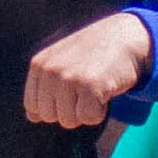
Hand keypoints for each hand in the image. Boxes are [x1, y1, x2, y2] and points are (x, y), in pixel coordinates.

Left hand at [23, 9, 155, 130]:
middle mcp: (50, 70)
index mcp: (39, 65)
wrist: (125, 36)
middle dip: (70, 109)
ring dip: (86, 110)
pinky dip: (101, 111)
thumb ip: (44, 87)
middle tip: (85, 87)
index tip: (71, 89)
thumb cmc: (94, 52)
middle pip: (50, 117)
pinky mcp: (90, 86)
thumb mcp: (61, 62)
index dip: (55, 105)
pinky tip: (105, 90)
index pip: (33, 106)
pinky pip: (89, 118)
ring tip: (95, 87)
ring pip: (69, 121)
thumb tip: (32, 117)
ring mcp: (69, 78)